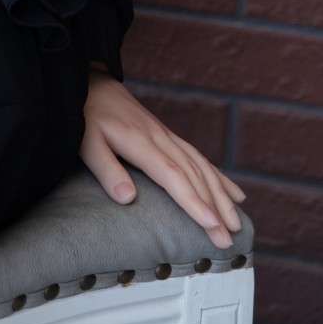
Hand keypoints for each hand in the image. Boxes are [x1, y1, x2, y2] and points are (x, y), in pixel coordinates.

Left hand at [79, 71, 246, 248]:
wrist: (90, 83)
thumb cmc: (86, 115)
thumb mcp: (87, 142)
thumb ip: (107, 169)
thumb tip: (128, 199)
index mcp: (141, 142)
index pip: (173, 176)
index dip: (193, 201)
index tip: (212, 224)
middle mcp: (160, 139)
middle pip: (194, 175)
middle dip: (214, 208)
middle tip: (229, 240)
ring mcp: (166, 136)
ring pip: (201, 167)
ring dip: (221, 195)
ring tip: (237, 223)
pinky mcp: (167, 136)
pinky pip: (199, 157)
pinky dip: (218, 176)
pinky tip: (234, 193)